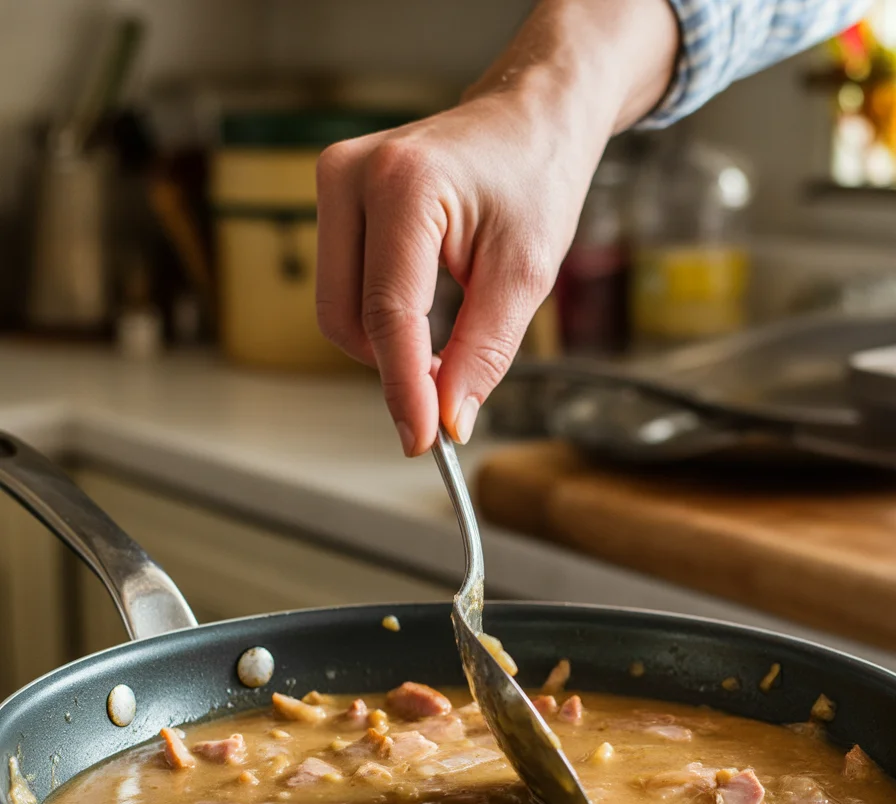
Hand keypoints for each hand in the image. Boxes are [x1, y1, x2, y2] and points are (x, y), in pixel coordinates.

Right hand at [316, 0, 678, 454]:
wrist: (529, 116)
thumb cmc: (535, 174)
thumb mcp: (526, 272)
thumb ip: (484, 352)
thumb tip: (451, 418)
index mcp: (403, 184)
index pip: (389, 312)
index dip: (404, 388)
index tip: (423, 440)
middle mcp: (352, 175)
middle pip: (346, 319)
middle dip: (393, 368)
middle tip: (447, 391)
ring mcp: (335, 183)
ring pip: (337, 309)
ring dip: (385, 346)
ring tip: (444, 345)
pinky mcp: (335, 198)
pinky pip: (343, 287)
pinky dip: (379, 321)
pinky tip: (422, 317)